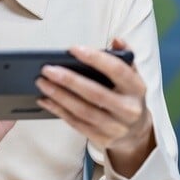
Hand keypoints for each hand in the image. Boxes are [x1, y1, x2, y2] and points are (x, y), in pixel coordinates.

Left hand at [35, 38, 155, 176]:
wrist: (136, 132)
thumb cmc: (128, 97)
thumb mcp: (132, 76)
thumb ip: (125, 56)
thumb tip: (117, 41)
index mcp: (137, 88)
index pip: (118, 70)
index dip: (95, 59)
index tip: (73, 49)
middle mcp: (128, 109)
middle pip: (95, 93)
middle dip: (69, 80)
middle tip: (48, 69)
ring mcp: (115, 127)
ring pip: (82, 110)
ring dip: (59, 96)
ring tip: (43, 83)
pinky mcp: (102, 139)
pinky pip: (76, 123)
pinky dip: (59, 110)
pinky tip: (46, 100)